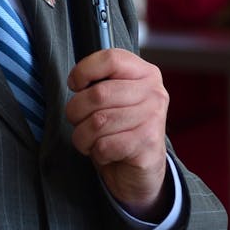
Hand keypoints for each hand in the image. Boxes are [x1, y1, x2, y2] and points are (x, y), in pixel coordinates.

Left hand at [64, 48, 170, 219]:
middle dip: (76, 111)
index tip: (75, 85)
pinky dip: (96, 152)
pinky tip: (105, 152)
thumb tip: (76, 80)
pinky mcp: (148, 145)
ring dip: (83, 136)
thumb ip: (100, 82)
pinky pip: (105, 145)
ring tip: (90, 140)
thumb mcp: (113, 99)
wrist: (140, 171)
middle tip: (79, 121)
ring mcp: (154, 118)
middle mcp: (154, 93)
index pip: (110, 59)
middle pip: (98, 94)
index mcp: (146, 73)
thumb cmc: (120, 129)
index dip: (84, 70)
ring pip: (98, 122)